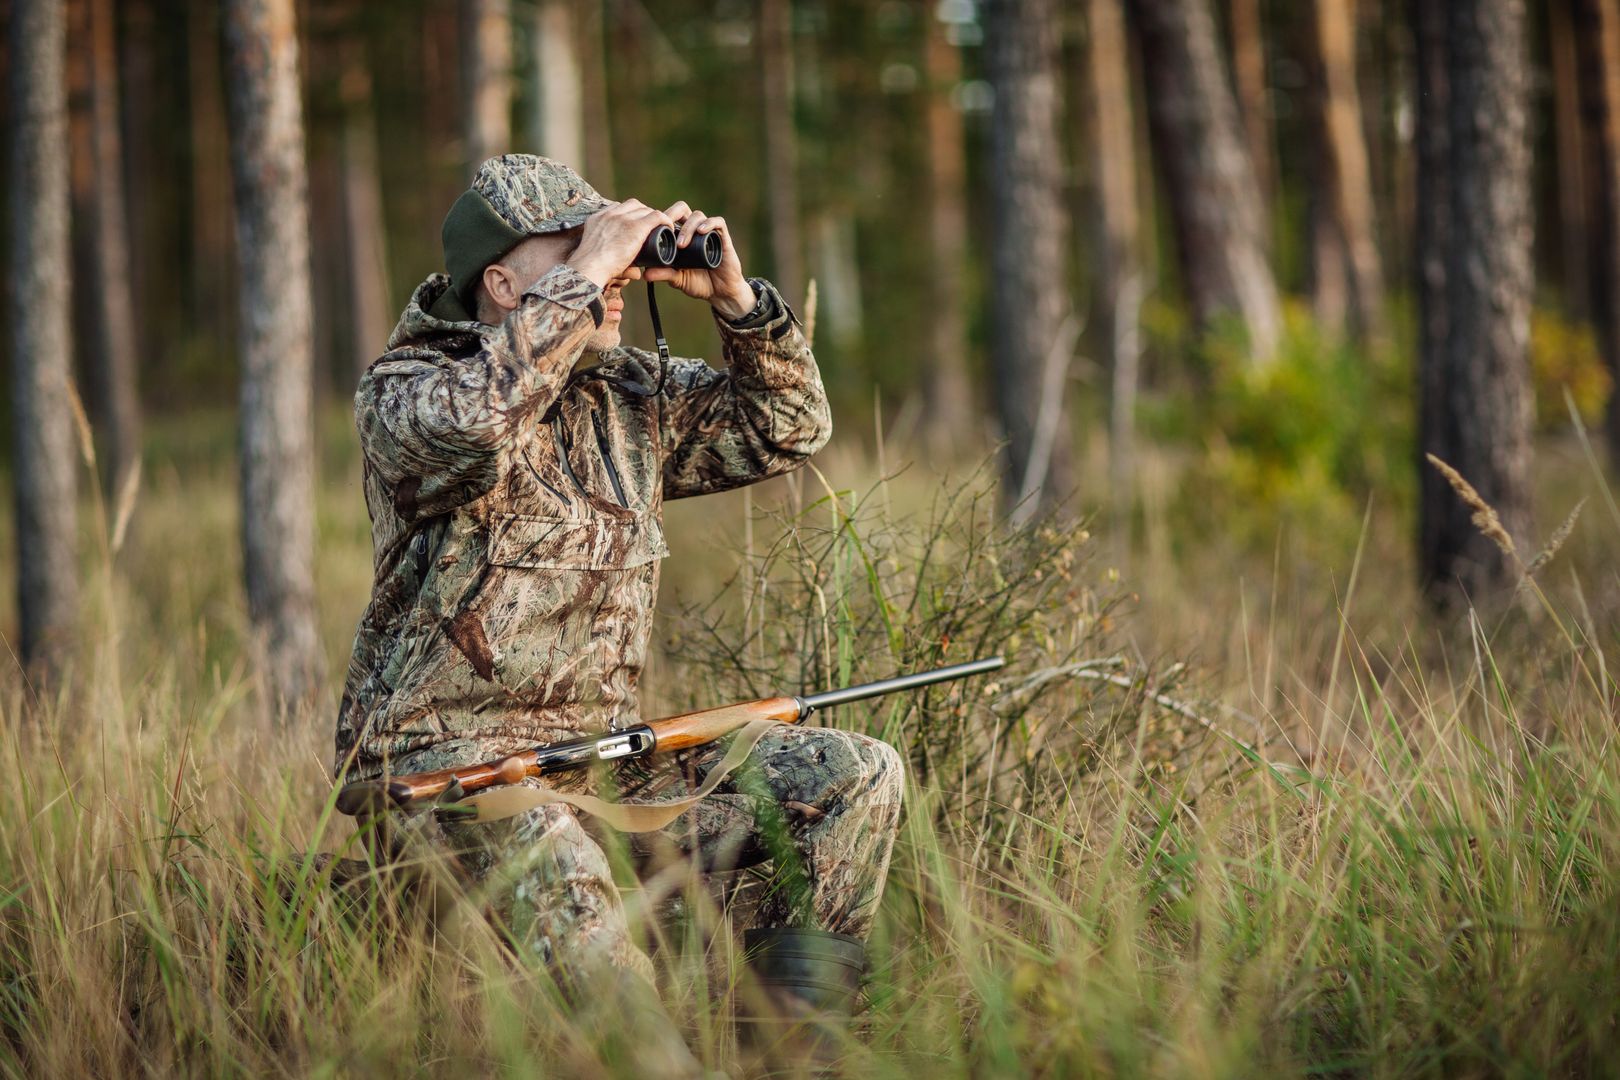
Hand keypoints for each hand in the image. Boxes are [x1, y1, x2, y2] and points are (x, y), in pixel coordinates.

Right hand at [566, 198, 675, 288]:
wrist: (589, 268)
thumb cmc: (591, 269)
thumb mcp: (598, 257)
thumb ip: (614, 260)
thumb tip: (636, 274)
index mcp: (597, 219)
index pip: (617, 208)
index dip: (628, 215)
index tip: (634, 224)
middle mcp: (609, 215)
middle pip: (632, 205)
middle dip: (642, 212)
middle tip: (648, 226)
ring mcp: (623, 219)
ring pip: (644, 209)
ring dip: (651, 216)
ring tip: (658, 227)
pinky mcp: (636, 227)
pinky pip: (655, 216)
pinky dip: (664, 220)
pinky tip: (668, 227)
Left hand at [642, 202, 756, 319]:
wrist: (721, 293)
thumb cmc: (699, 283)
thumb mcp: (678, 279)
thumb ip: (663, 274)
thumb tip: (645, 274)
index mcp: (681, 236)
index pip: (670, 217)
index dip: (661, 218)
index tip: (653, 229)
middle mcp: (694, 231)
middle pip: (682, 209)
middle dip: (672, 214)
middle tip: (665, 227)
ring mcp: (709, 233)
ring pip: (697, 216)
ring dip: (687, 227)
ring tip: (682, 244)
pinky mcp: (723, 238)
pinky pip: (718, 222)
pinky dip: (709, 223)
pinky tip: (701, 231)